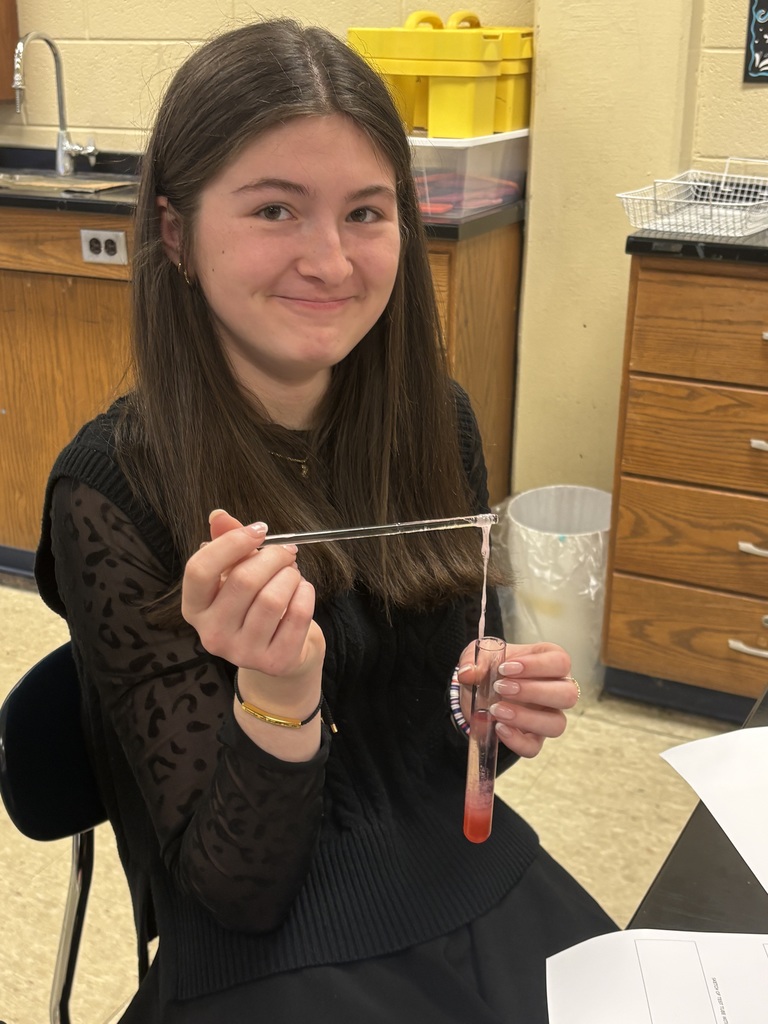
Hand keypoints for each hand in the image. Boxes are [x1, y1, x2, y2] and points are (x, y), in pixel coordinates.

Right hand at [181, 509, 324, 692]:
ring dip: (290, 575)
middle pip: (243, 581)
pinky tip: (302, 591)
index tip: (259, 530)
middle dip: (272, 556)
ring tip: (292, 573)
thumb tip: (219, 515)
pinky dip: (305, 594)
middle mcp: (211, 634)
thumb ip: (226, 543)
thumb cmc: (253, 605)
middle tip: (286, 552)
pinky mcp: (274, 662)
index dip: (231, 543)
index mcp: (194, 609)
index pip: (199, 570)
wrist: (279, 652)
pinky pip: (297, 615)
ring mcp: (242, 653)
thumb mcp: (235, 574)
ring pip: (272, 598)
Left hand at [457, 641, 577, 758]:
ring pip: (557, 724)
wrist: (476, 691)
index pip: (560, 662)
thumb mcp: (479, 656)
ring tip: (497, 710)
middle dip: (533, 692)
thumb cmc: (490, 668)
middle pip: (568, 694)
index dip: (537, 666)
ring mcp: (548, 716)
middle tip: (501, 688)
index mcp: (549, 661)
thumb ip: (474, 660)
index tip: (505, 669)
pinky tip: (498, 728)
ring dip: (527, 719)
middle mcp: (556, 689)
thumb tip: (468, 673)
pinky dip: (516, 741)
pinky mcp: (533, 738)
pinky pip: (534, 747)